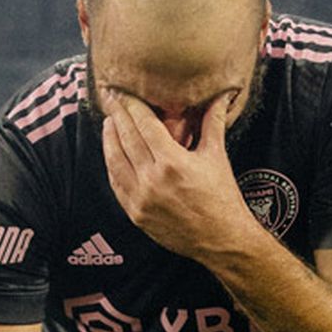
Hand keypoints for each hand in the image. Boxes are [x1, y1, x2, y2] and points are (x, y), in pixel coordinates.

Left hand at [101, 93, 251, 259]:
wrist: (221, 240)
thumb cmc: (223, 199)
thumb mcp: (217, 157)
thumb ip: (213, 123)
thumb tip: (222, 95)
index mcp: (173, 162)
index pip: (144, 124)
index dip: (132, 105)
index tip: (124, 91)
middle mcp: (153, 180)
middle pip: (126, 138)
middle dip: (117, 115)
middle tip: (111, 97)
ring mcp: (141, 199)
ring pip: (115, 161)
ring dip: (109, 138)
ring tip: (109, 122)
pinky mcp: (136, 214)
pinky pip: (116, 184)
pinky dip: (111, 165)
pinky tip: (111, 153)